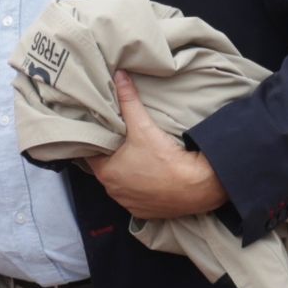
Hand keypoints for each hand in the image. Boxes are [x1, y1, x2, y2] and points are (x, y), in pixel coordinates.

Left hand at [83, 71, 228, 219]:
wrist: (197, 187)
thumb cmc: (165, 158)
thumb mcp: (143, 126)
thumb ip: (129, 101)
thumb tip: (119, 76)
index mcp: (106, 173)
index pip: (91, 154)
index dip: (95, 142)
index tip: (99, 132)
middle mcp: (113, 191)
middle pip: (106, 168)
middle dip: (111, 156)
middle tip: (119, 140)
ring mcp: (129, 204)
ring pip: (121, 184)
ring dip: (126, 173)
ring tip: (135, 157)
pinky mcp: (145, 212)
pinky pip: (137, 197)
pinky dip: (140, 188)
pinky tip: (149, 176)